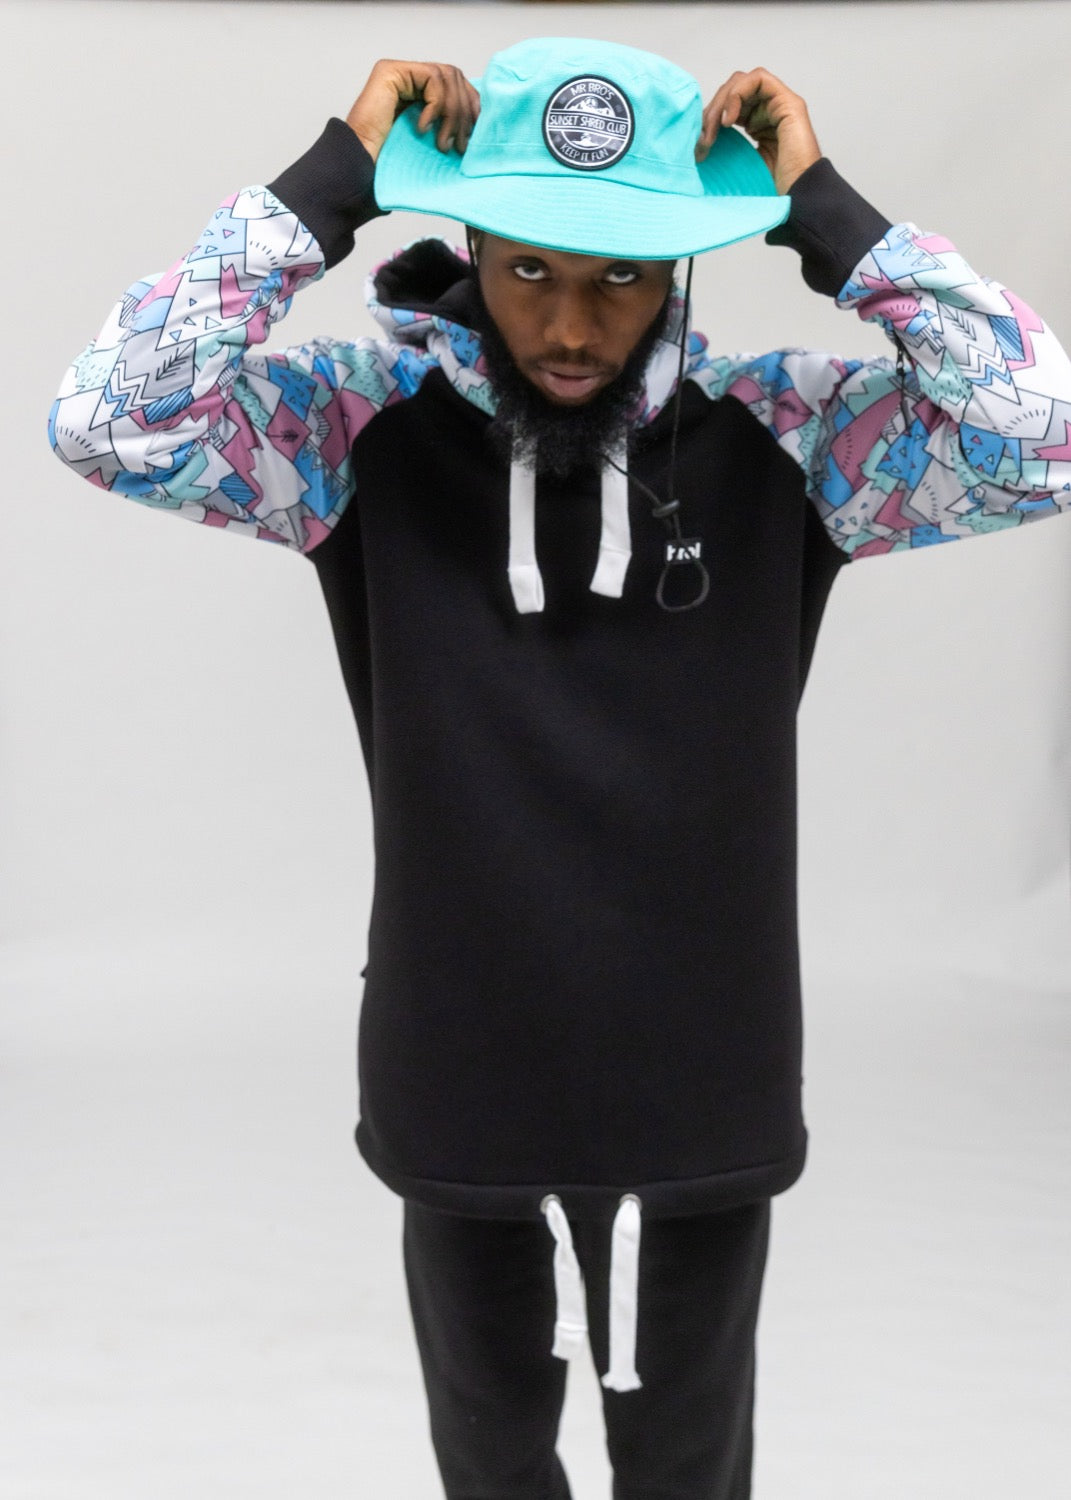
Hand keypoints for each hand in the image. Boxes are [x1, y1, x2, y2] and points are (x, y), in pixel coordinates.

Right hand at [345, 59, 479, 161]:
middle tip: (460, 145)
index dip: (472, 105)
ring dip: (452, 112)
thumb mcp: (432, 140)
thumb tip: (481, 117)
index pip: (458, 84)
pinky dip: (435, 105)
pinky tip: (422, 129)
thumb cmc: (391, 162)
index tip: (476, 133)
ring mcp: (399, 71)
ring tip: (443, 143)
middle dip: (464, 112)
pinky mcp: (390, 71)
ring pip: (446, 75)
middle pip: (455, 77)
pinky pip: (431, 77)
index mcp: (420, 91)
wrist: (362, 166)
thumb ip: (449, 122)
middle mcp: (410, 77)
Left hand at [696, 68, 820, 193]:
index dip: (711, 117)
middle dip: (712, 110)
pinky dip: (737, 94)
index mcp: (759, 125)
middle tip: (703, 139)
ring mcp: (780, 105)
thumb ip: (725, 151)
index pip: (730, 104)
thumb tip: (697, 148)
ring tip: (714, 130)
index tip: (701, 145)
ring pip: (743, 81)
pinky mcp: (789, 103)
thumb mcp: (740, 167)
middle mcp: (769, 111)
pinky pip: (758, 79)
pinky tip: (728, 120)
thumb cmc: (774, 193)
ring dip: (721, 101)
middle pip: (734, 90)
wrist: (799, 199)